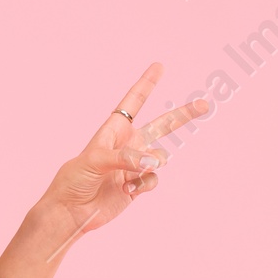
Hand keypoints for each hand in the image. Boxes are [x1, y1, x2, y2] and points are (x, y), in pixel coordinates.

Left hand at [40, 64, 208, 241]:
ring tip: (131, 174)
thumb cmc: (75, 180)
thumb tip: (152, 161)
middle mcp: (128, 144)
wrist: (72, 211)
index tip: (158, 66)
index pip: (133, 102)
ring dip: (151, 163)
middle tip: (205, 104)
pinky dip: (144, 184)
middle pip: (162, 125)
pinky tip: (127, 189)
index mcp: (114, 130)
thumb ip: (125, 158)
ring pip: (160, 157)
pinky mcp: (137, 185)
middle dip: (183, 115)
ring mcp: (134, 165)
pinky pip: (152, 179)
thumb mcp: (95, 161)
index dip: (146, 84)